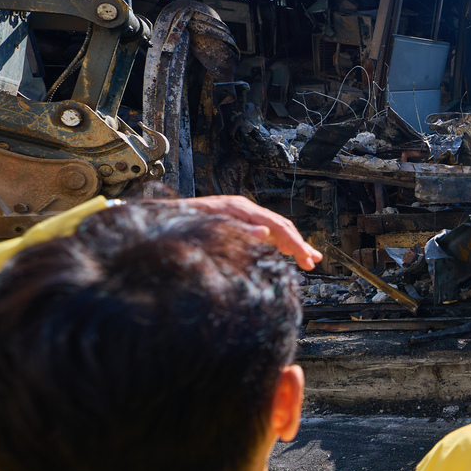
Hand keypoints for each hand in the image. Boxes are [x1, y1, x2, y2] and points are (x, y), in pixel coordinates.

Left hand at [186, 195, 322, 270]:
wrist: (157, 221)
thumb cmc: (179, 225)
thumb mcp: (207, 229)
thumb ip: (237, 231)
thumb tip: (264, 233)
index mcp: (239, 209)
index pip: (276, 225)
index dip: (294, 242)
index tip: (306, 258)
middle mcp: (243, 209)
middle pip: (279, 225)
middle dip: (299, 244)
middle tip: (313, 261)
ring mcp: (241, 215)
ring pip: (275, 228)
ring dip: (293, 244)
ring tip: (309, 258)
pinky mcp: (237, 223)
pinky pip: (265, 232)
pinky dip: (280, 243)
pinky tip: (287, 252)